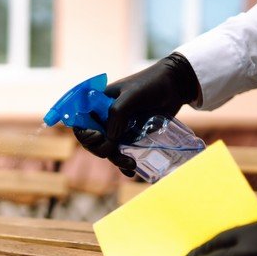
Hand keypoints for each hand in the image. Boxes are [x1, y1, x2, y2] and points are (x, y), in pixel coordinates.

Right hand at [73, 53, 198, 175]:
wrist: (175, 86)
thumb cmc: (150, 84)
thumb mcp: (131, 96)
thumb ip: (117, 114)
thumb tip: (109, 140)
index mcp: (98, 104)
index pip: (81, 122)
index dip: (84, 134)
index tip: (99, 137)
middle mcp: (105, 118)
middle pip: (93, 141)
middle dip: (101, 150)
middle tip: (113, 153)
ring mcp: (119, 128)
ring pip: (109, 150)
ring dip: (116, 160)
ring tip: (131, 165)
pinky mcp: (132, 136)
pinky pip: (124, 153)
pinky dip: (125, 164)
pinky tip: (132, 171)